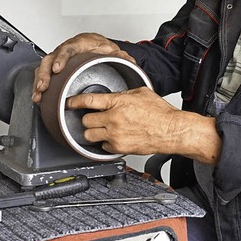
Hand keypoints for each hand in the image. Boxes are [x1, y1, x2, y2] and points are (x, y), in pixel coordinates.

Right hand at [31, 33, 134, 102]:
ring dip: (39, 81)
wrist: (95, 44)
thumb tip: (129, 62)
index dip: (61, 59)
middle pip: (50, 59)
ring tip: (38, 95)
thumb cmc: (100, 47)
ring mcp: (59, 58)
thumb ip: (121, 56)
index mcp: (80, 44)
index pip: (68, 49)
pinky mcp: (55, 66)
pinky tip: (38, 96)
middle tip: (43, 87)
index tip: (57, 68)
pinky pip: (44, 74)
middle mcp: (66, 50)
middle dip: (45, 74)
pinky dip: (39, 85)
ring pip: (44, 67)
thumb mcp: (112, 50)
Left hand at [67, 87, 221, 164]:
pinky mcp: (119, 148)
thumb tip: (113, 95)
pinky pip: (102, 146)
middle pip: (85, 121)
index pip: (88, 101)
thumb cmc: (160, 112)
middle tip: (93, 118)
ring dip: (92, 132)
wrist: (172, 130)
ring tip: (101, 129)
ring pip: (89, 135)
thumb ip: (123, 94)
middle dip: (87, 119)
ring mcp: (115, 134)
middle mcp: (114, 119)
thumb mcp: (141, 93)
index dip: (74, 102)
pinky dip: (105, 142)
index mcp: (118, 102)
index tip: (69, 103)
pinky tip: (114, 137)